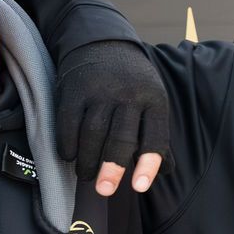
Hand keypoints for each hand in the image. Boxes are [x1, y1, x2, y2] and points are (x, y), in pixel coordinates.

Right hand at [55, 40, 168, 195]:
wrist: (103, 42)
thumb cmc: (132, 83)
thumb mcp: (152, 101)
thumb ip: (157, 136)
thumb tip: (166, 172)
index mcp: (154, 101)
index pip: (155, 137)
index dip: (148, 164)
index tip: (138, 187)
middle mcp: (129, 95)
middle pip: (121, 137)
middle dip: (112, 168)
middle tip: (104, 191)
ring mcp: (100, 91)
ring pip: (93, 133)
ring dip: (87, 160)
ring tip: (86, 175)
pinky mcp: (75, 89)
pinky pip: (68, 122)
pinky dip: (67, 143)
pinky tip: (69, 156)